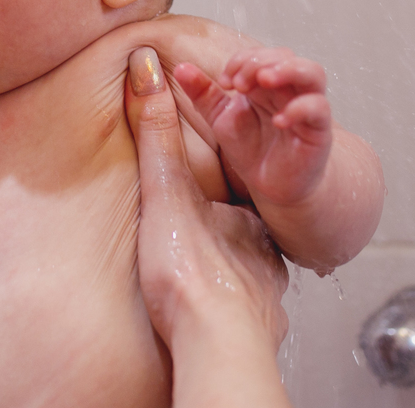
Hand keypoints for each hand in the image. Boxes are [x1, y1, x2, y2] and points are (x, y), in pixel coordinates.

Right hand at [127, 47, 291, 407]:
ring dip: (231, 277)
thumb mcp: (165, 190)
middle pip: (247, 238)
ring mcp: (267, 299)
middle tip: (196, 242)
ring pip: (254, 279)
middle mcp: (266, 257)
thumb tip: (147, 71)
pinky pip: (252, 318)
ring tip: (203, 281)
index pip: (236, 196)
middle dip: (226, 238)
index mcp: (247, 219)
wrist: (214, 344)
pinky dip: (235, 314)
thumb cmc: (190, 272)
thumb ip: (156, 134)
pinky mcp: (259, 335)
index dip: (216, 197)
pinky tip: (216, 320)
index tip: (196, 204)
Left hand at [174, 47, 331, 206]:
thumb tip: (181, 68)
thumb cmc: (252, 149)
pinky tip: (279, 119)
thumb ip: (203, 94)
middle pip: (285, 56)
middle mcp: (288, 90)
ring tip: (264, 81)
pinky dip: (300, 108)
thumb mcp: (221, 119)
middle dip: (259, 62)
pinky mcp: (319, 130)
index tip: (224, 81)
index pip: (259, 54)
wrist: (273, 185)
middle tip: (239, 84)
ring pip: (312, 72)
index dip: (241, 60)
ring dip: (287, 70)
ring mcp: (307, 107)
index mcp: (264, 83)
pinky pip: (319, 108)